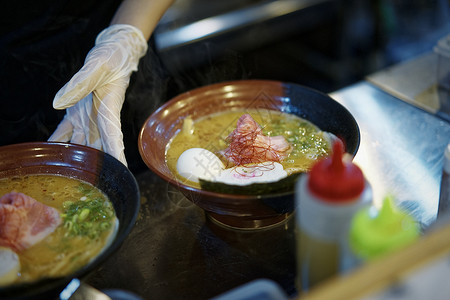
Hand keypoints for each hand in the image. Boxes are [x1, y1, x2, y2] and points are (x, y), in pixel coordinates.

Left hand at [48, 24, 147, 165]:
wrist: (111, 54)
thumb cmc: (112, 59)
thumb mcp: (96, 66)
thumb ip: (79, 83)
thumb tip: (57, 103)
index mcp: (109, 111)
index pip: (114, 138)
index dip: (116, 157)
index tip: (120, 173)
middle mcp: (100, 120)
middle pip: (99, 149)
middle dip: (97, 167)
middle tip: (91, 185)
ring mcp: (87, 119)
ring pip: (81, 145)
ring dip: (76, 160)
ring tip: (69, 177)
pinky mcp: (76, 114)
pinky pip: (65, 133)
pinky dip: (57, 143)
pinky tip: (48, 153)